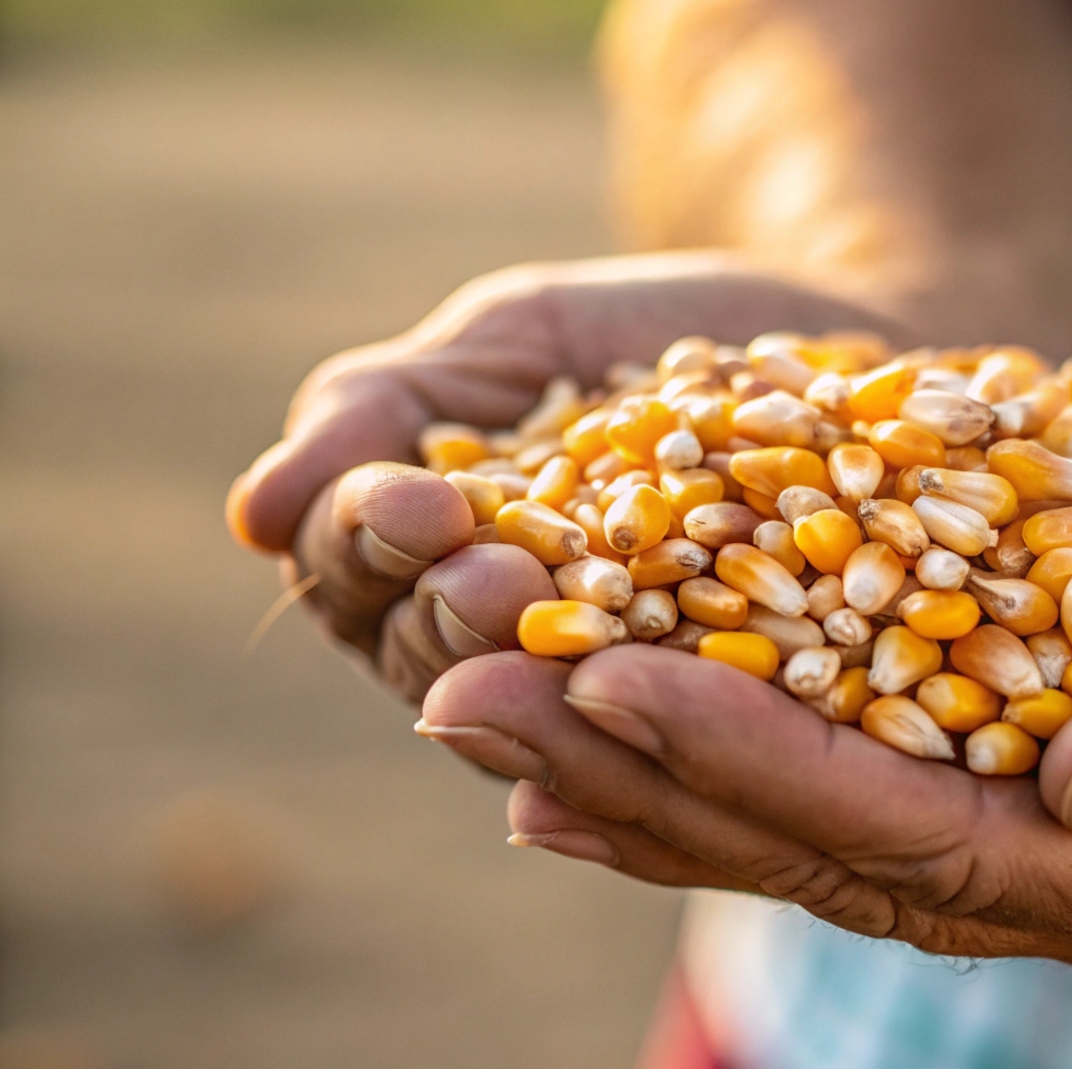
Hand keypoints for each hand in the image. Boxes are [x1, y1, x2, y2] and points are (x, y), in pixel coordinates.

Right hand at [225, 253, 897, 701]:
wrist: (818, 345)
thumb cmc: (643, 337)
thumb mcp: (517, 338)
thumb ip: (389, 408)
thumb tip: (252, 513)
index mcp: (417, 566)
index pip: (351, 572)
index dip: (372, 540)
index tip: (420, 499)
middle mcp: (498, 649)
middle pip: (436, 657)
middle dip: (457, 614)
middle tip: (492, 578)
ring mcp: (605, 688)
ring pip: (541, 711)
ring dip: (541, 675)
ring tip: (561, 621)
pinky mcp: (723, 714)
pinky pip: (681, 728)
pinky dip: (676, 717)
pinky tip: (674, 703)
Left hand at [420, 417, 1071, 978]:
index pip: (939, 847)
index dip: (773, 773)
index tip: (617, 679)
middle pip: (834, 850)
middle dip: (652, 777)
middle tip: (474, 696)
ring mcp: (1065, 825)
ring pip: (818, 816)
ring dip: (649, 766)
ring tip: (493, 705)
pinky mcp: (1044, 750)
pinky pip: (855, 765)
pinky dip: (729, 746)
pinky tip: (611, 722)